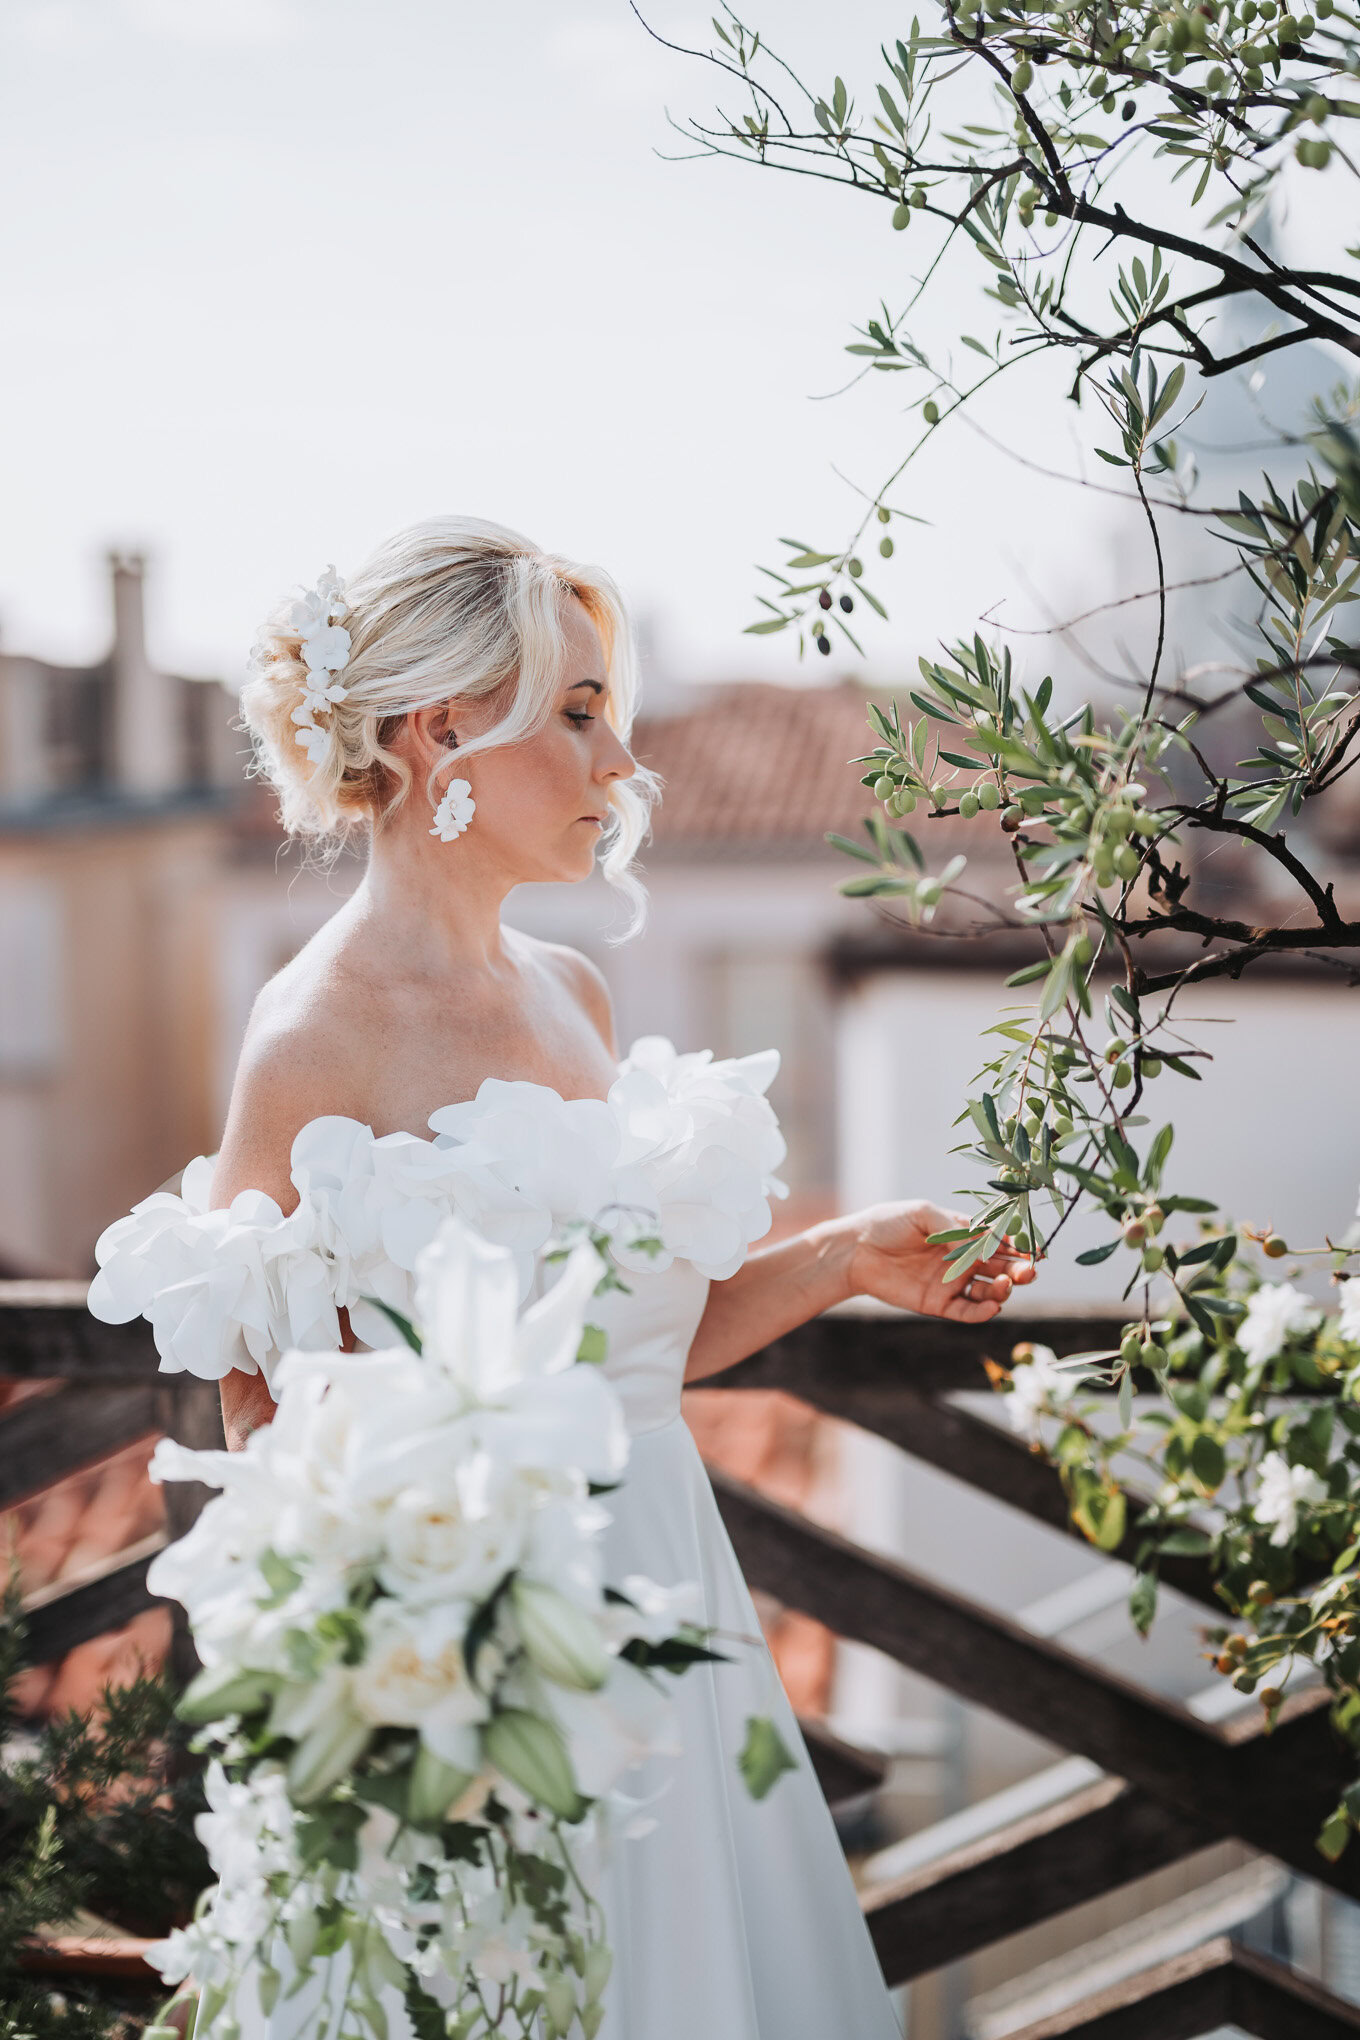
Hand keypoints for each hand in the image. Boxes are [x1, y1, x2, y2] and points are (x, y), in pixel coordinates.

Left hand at [842, 1200, 1036, 1321]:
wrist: (855, 1250)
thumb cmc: (888, 1224)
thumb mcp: (923, 1214)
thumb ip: (955, 1227)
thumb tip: (985, 1243)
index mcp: (963, 1234)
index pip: (998, 1241)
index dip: (1018, 1245)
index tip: (1035, 1249)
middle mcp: (962, 1259)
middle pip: (1000, 1267)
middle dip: (1019, 1269)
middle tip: (1030, 1271)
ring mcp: (952, 1282)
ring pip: (989, 1290)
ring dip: (1003, 1289)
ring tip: (1006, 1283)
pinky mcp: (939, 1303)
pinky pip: (967, 1311)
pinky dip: (983, 1311)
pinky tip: (992, 1306)